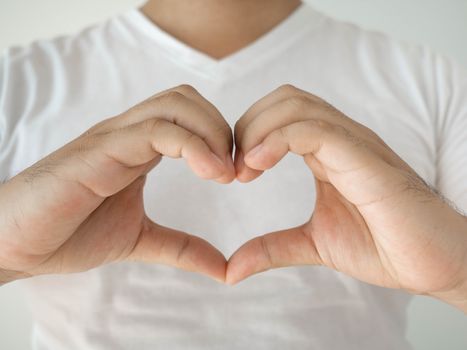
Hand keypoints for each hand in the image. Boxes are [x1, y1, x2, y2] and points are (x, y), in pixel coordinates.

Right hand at [0, 85, 234, 283]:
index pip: (190, 114)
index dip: (222, 137)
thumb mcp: (140, 239)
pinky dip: (193, 146)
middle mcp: (127, 133)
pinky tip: (210, 174)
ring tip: (223, 174)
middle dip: (222, 129)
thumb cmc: (69, 232)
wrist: (14, 242)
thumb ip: (182, 247)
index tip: (237, 174)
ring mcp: (113, 138)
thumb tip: (223, 268)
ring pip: (175, 105)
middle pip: (187, 99)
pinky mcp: (100, 151)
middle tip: (235, 171)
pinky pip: (155, 131)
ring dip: (212, 134)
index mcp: (138, 147)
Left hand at [227, 85, 466, 310]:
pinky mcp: (364, 158)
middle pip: (284, 98)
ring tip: (246, 170)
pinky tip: (259, 164)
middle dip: (247, 126)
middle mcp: (340, 138)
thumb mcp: (312, 244)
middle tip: (236, 170)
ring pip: (296, 104)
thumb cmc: (382, 246)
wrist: (432, 263)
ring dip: (258, 130)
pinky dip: (279, 139)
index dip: (248, 135)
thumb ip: (272, 248)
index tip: (235, 173)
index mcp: (328, 151)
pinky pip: (316, 129)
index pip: (280, 113)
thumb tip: (232, 268)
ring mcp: (354, 144)